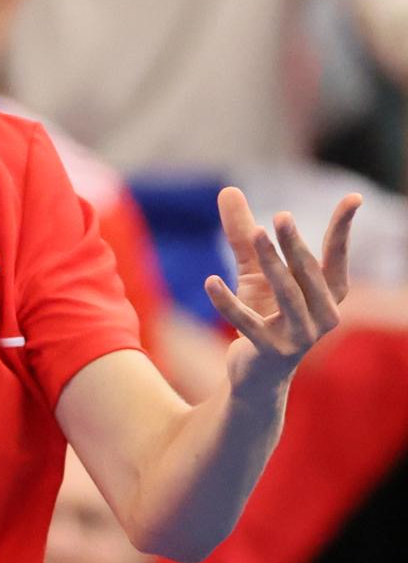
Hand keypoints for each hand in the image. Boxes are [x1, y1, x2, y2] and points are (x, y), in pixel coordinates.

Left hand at [203, 187, 360, 391]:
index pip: (337, 256)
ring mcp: (300, 336)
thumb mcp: (253, 272)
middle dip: (295, 243)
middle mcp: (323, 315)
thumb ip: (241, 234)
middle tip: (282, 214)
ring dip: (271, 263)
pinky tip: (209, 281)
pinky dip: (228, 303)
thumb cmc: (263, 315)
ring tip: (253, 233)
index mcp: (327, 295)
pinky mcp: (272, 352)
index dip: (343, 228)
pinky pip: (249, 323)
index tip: (354, 198)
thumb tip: (228, 189)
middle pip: (309, 273)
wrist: (255, 373)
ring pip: (287, 295)